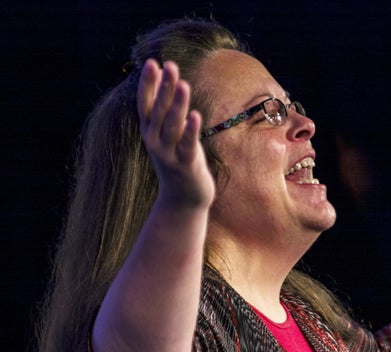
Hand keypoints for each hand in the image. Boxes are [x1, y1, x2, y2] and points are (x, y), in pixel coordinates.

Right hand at [137, 59, 214, 209]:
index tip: (152, 62)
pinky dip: (190, 129)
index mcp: (150, 133)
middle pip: (159, 110)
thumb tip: (172, 87)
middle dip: (165, 87)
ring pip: (173, 125)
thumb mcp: (169, 139)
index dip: (148, 83)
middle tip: (170, 65)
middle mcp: (155, 142)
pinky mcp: (186, 165)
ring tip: (183, 83)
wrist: (182, 201)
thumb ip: (168, 116)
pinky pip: (188, 144)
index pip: (146, 104)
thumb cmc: (178, 164)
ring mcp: (169, 154)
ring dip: (177, 104)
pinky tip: (195, 114)